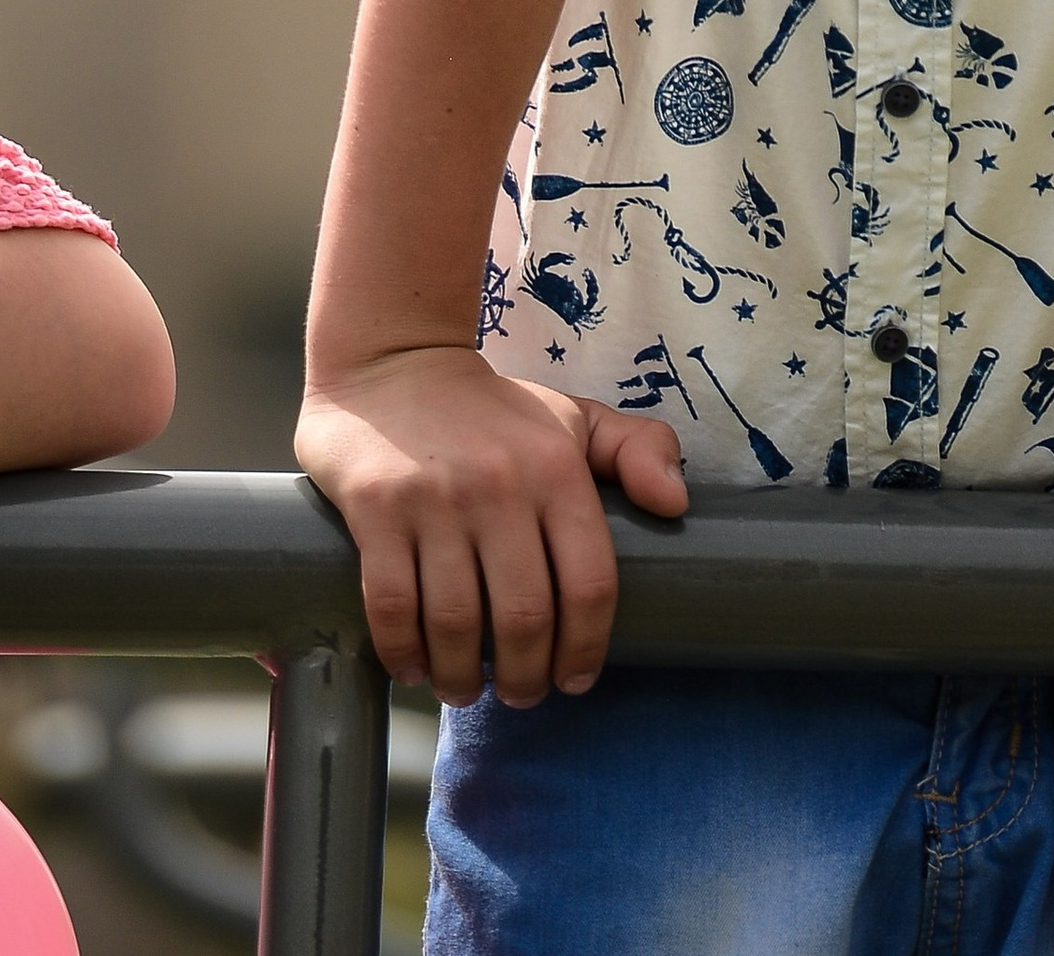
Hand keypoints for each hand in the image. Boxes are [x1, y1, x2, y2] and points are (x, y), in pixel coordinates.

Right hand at [295, 345, 687, 705]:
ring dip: (461, 677)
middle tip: (519, 692)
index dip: (585, 648)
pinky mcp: (375, 509)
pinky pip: (392, 607)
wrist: (392, 362)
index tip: (574, 680)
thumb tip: (678, 504)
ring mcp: (434, 498)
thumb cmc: (493, 410)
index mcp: (557, 465)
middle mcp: (500, 484)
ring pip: (455, 622)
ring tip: (464, 689)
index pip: (589, 582)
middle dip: (525, 676)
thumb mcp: (571, 417)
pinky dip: (405, 653)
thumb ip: (635, 451)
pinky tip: (415, 668)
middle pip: (524, 617)